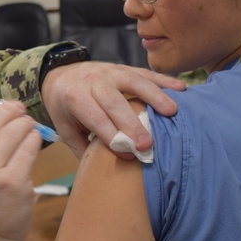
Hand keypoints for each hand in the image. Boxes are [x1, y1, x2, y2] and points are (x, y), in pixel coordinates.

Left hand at [40, 61, 183, 158]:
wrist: (60, 74)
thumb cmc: (65, 107)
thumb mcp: (65, 128)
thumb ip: (82, 148)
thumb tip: (101, 172)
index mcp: (75, 97)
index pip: (96, 118)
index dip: (112, 137)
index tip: (129, 156)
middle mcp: (93, 82)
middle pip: (115, 102)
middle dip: (133, 123)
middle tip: (148, 144)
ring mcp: (110, 72)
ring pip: (134, 82)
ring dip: (154, 97)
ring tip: (172, 112)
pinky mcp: (124, 68)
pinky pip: (145, 73)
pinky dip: (163, 80)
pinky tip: (180, 89)